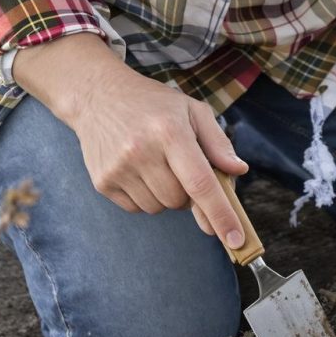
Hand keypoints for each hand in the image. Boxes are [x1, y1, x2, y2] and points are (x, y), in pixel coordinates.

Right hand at [14, 34, 248, 248]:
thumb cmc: (154, 104)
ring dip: (167, 195)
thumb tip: (238, 171)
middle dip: (189, 193)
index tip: (236, 240)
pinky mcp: (102, 182)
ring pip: (160, 208)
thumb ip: (218, 143)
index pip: (201, 184)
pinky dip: (146, 196)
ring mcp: (118, 169)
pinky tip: (139, 169)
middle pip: (181, 201)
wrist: (97, 96)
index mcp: (170, 132)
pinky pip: (137, 208)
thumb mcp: (193, 111)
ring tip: (156, 163)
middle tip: (180, 167)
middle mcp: (141, 152)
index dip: (221, 215)